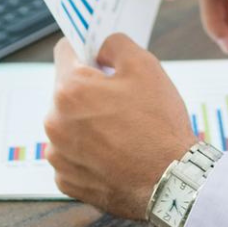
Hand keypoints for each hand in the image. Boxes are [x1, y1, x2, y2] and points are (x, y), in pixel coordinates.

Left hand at [43, 35, 193, 221]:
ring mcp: (58, 155)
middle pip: (67, 91)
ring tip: (121, 132)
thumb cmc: (159, 125)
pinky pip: (72, 156)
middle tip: (122, 101)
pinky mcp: (66, 181)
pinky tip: (114, 154)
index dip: (87, 50)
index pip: (66, 51)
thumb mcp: (146, 66)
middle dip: (90, 91)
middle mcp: (54, 122)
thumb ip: (115, 43)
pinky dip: (88, 153)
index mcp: (69, 89)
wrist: (172, 183)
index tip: (101, 60)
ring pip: (69, 124)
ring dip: (87, 123)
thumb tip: (100, 46)